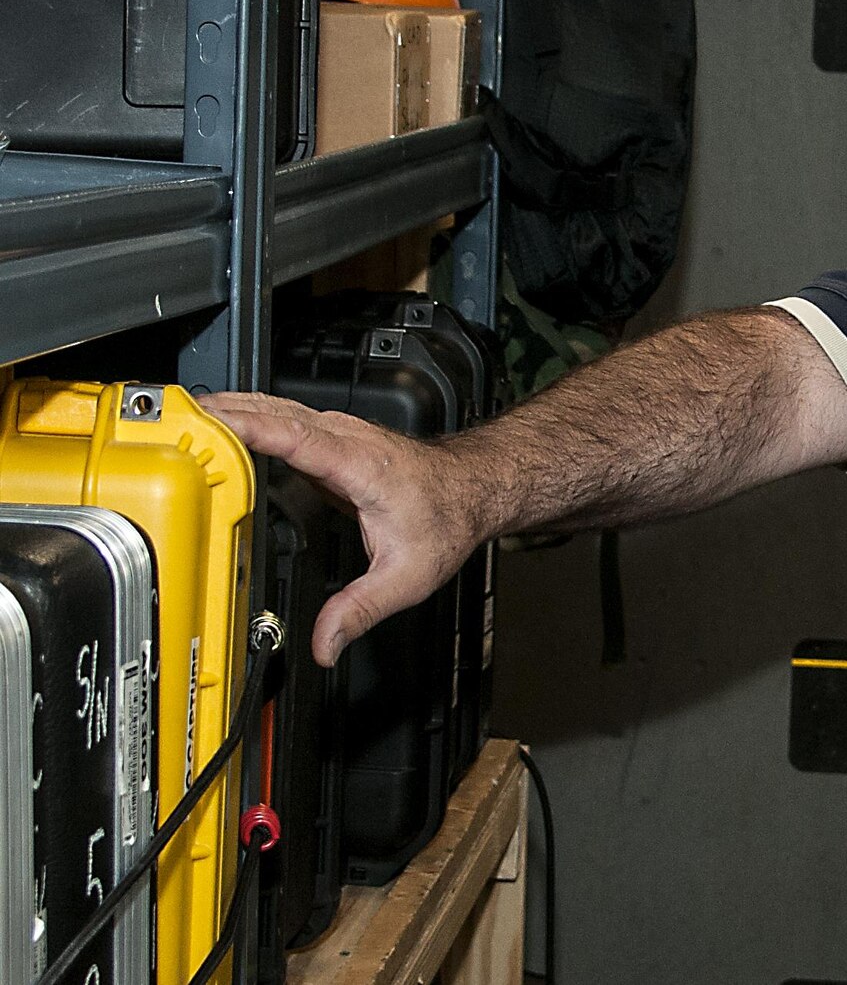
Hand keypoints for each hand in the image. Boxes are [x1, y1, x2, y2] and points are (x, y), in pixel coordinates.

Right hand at [201, 392, 480, 667]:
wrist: (475, 489)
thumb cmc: (447, 519)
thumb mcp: (406, 576)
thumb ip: (360, 609)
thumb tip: (324, 644)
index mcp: (357, 463)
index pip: (293, 434)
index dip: (246, 425)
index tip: (204, 421)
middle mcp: (344, 438)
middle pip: (271, 411)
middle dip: (218, 412)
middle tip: (165, 422)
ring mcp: (336, 433)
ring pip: (273, 409)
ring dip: (228, 411)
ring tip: (175, 422)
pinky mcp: (329, 439)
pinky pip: (279, 421)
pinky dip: (245, 421)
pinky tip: (215, 432)